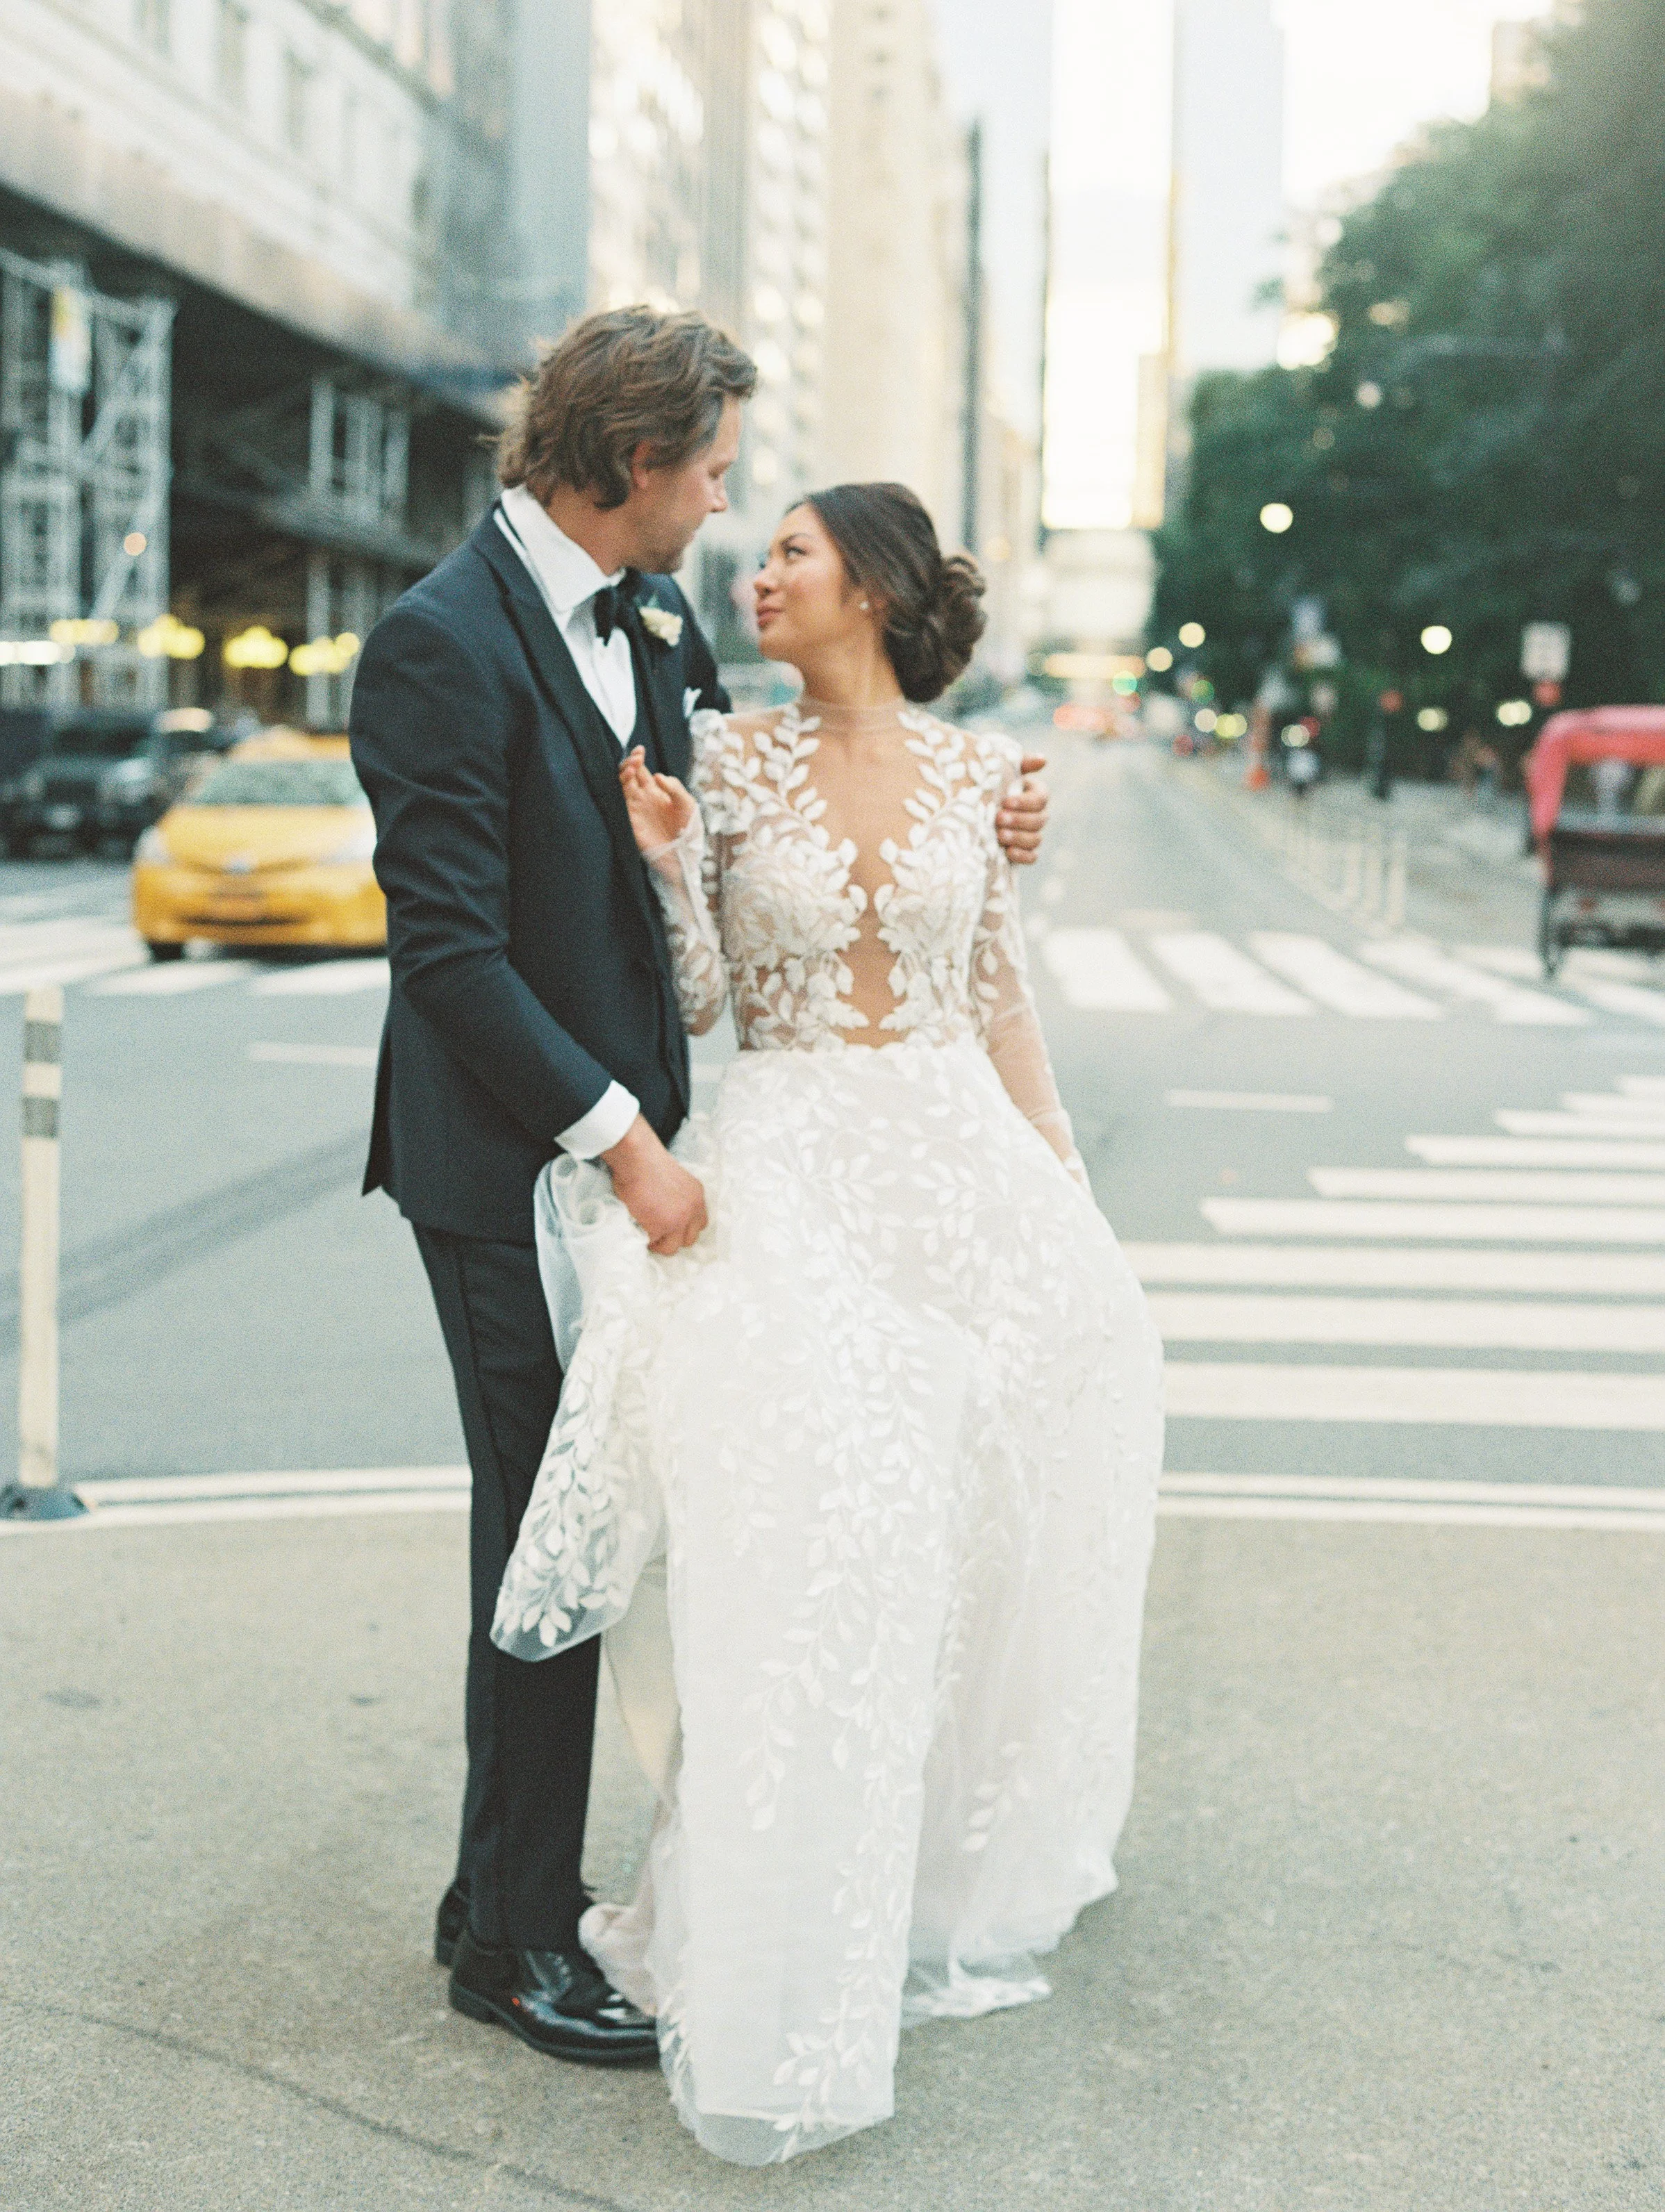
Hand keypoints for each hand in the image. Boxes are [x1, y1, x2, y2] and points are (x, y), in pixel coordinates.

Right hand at [603, 1114, 707, 1254]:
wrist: (637, 1158)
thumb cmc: (647, 1161)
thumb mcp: (674, 1179)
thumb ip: (678, 1197)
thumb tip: (667, 1212)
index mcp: (697, 1196)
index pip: (700, 1223)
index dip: (685, 1228)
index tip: (671, 1227)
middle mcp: (692, 1210)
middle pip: (690, 1239)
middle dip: (673, 1239)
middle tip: (657, 1233)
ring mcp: (677, 1221)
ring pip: (671, 1248)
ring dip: (658, 1243)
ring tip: (645, 1232)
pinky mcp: (660, 1228)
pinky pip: (651, 1242)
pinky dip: (643, 1237)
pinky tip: (636, 1224)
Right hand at [620, 748, 694, 855]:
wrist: (682, 855)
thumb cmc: (689, 829)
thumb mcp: (688, 804)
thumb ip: (675, 788)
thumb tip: (657, 775)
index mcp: (656, 791)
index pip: (641, 771)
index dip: (637, 758)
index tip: (640, 750)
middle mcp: (643, 797)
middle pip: (629, 775)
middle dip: (629, 763)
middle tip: (635, 758)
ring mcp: (635, 808)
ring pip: (623, 786)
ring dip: (624, 774)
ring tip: (631, 768)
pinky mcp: (631, 821)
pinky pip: (620, 803)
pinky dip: (620, 790)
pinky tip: (627, 781)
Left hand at [997, 755, 1048, 864]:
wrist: (969, 811)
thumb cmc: (987, 785)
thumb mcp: (1000, 772)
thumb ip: (1020, 763)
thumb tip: (1044, 759)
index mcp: (1035, 793)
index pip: (1041, 798)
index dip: (1025, 802)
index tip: (1006, 801)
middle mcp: (1037, 814)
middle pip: (1040, 820)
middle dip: (1019, 820)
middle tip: (998, 818)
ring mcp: (1032, 834)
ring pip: (1036, 839)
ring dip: (1019, 837)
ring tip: (999, 835)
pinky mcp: (1024, 851)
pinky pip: (1032, 857)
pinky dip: (1023, 856)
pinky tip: (1008, 852)